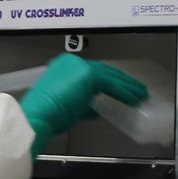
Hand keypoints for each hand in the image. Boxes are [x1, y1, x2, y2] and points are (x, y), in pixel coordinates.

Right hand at [17, 54, 147, 157]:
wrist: (37, 114)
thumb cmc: (45, 115)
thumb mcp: (66, 107)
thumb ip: (82, 103)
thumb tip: (95, 108)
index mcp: (63, 67)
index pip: (93, 72)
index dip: (109, 81)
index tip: (120, 89)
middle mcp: (72, 62)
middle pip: (104, 71)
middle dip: (122, 82)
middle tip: (136, 90)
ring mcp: (80, 66)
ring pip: (109, 76)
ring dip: (127, 87)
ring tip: (140, 95)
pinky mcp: (88, 75)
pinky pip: (111, 84)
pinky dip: (124, 92)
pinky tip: (133, 99)